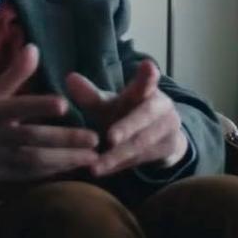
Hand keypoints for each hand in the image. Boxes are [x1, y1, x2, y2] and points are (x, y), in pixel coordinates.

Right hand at [0, 44, 100, 190]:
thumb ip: (14, 74)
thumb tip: (34, 47)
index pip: (17, 107)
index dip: (38, 106)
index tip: (63, 104)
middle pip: (32, 138)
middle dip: (64, 140)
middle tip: (94, 138)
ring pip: (34, 161)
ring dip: (64, 160)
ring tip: (91, 157)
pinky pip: (28, 177)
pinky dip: (51, 174)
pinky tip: (72, 170)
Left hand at [65, 60, 188, 177]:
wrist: (157, 138)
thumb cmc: (125, 114)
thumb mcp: (109, 105)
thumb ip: (90, 95)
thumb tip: (69, 78)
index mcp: (147, 89)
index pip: (148, 80)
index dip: (147, 75)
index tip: (147, 66)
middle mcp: (162, 105)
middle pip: (145, 116)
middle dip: (127, 127)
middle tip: (110, 138)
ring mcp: (168, 127)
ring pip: (142, 143)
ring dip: (117, 156)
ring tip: (95, 166)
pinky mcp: (168, 148)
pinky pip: (141, 159)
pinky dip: (119, 166)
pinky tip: (101, 170)